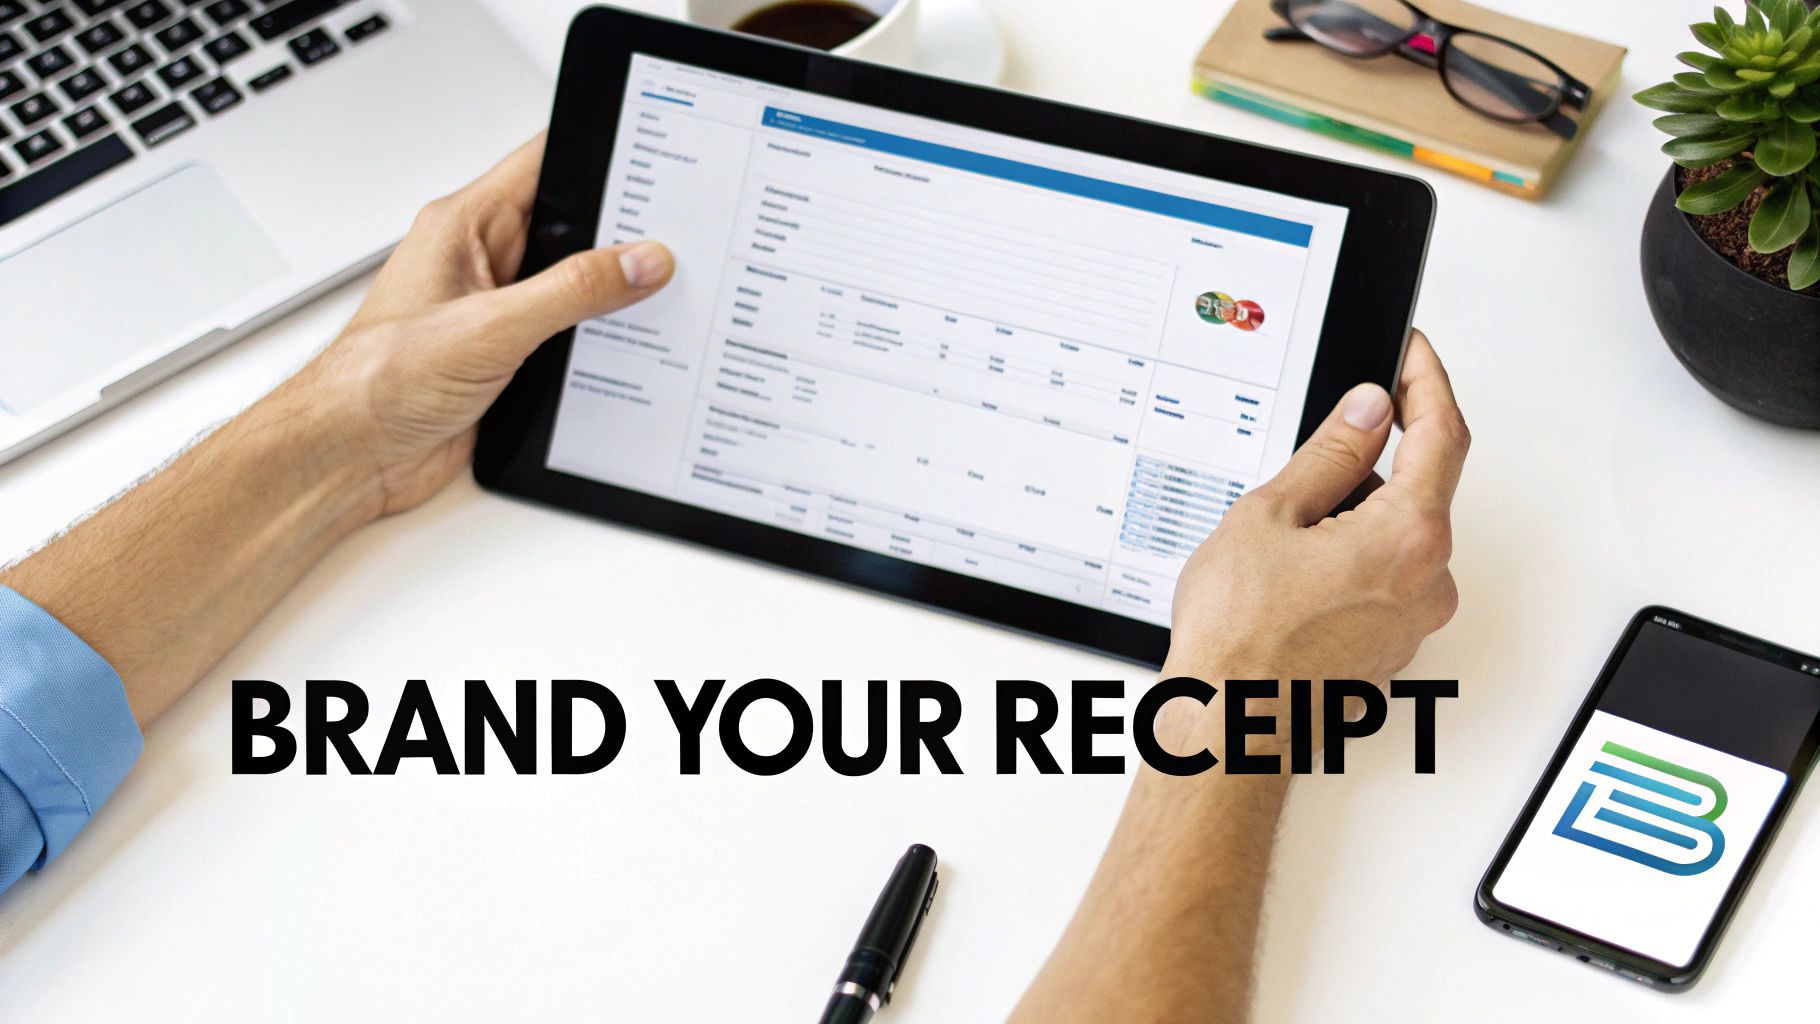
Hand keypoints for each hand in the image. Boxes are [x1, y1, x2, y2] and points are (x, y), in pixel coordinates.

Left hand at [291, 135, 674, 517]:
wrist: (348, 455)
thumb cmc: (377, 382)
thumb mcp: (490, 328)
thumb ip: (571, 291)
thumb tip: (640, 261)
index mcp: (465, 226)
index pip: (544, 163)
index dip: (600, 157)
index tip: (655, 169)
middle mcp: (480, 259)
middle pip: (570, 225)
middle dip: (620, 235)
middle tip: (673, 247)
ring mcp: (494, 306)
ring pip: (573, 281)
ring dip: (609, 295)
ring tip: (657, 300)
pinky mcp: (505, 351)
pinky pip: (567, 329)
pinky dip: (597, 338)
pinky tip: (624, 348)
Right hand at [1161, 330, 1469, 743]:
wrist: (1229, 722)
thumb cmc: (1241, 636)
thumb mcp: (1272, 514)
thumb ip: (1331, 454)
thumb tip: (1368, 411)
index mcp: (1409, 536)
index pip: (1442, 433)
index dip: (1426, 380)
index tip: (1412, 352)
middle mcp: (1429, 580)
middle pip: (1423, 487)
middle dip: (1379, 455)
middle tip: (1325, 437)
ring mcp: (1413, 620)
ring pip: (1400, 537)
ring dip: (1357, 513)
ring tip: (1284, 530)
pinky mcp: (1392, 646)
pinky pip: (1385, 579)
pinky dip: (1352, 557)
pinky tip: (1295, 570)